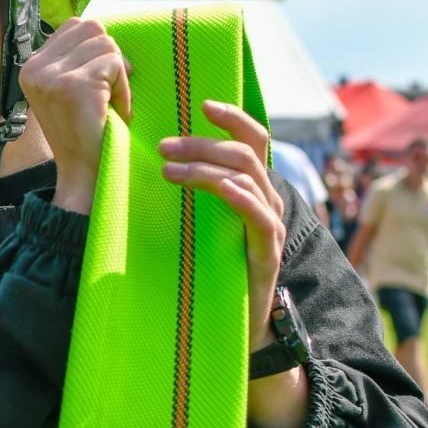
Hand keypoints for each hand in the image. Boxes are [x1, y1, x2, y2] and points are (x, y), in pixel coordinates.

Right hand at [17, 18, 132, 213]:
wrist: (82, 174)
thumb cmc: (82, 133)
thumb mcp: (67, 89)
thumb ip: (74, 58)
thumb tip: (100, 30)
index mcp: (31, 67)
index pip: (74, 25)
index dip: (97, 47)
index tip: (102, 79)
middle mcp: (35, 68)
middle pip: (92, 28)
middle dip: (110, 57)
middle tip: (110, 91)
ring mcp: (52, 76)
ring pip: (106, 44)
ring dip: (118, 75)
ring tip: (110, 104)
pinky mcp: (74, 85)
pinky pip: (114, 65)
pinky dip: (123, 89)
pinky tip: (115, 111)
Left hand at [158, 101, 285, 350]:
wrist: (234, 324)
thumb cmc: (213, 270)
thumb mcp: (200, 224)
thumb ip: (193, 194)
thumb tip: (156, 163)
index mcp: (254, 189)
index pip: (253, 140)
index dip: (233, 117)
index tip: (202, 103)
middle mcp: (268, 201)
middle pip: (243, 155)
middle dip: (202, 144)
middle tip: (162, 146)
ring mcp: (271, 227)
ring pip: (246, 179)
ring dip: (206, 167)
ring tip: (168, 170)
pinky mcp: (268, 254)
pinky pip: (260, 217)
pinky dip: (241, 198)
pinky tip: (222, 189)